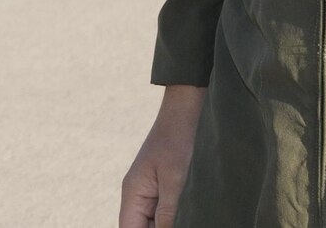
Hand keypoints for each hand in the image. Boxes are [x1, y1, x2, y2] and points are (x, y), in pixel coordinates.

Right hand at [119, 85, 204, 227]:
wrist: (190, 109)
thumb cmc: (180, 140)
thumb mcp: (176, 181)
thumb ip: (168, 214)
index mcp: (133, 193)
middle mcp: (139, 195)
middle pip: (143, 227)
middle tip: (183, 219)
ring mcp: (154, 192)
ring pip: (157, 222)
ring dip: (171, 223)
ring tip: (190, 214)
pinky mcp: (168, 188)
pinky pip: (168, 213)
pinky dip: (178, 218)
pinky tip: (192, 214)